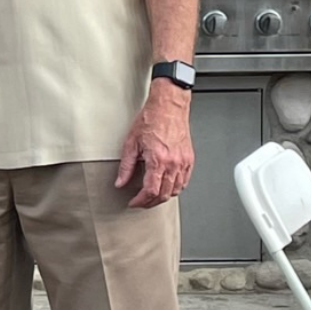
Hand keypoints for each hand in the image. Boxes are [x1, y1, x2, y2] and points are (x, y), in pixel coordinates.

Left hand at [115, 81, 194, 208]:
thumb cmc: (151, 119)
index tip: (134, 202)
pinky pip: (185, 181)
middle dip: (150, 202)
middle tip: (140, 202)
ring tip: (151, 196)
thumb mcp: (131, 143)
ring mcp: (183, 162)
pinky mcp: (189, 159)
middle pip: (164, 194)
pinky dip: (175, 188)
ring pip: (176, 190)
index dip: (141, 201)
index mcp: (158, 159)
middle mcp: (173, 163)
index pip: (151, 190)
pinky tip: (167, 186)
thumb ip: (126, 166)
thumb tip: (120, 181)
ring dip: (163, 197)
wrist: (169, 107)